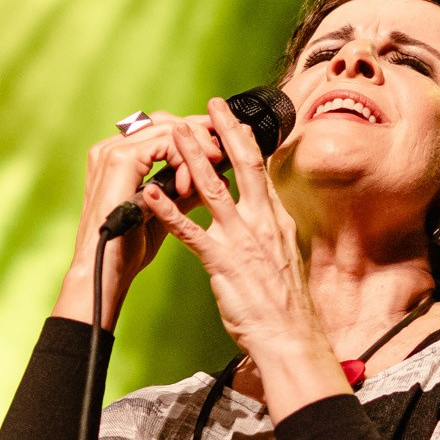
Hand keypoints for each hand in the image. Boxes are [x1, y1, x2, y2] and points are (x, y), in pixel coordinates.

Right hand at [53, 110, 221, 326]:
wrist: (106, 272)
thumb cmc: (129, 247)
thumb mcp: (164, 212)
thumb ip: (185, 191)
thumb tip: (218, 179)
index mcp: (118, 156)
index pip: (160, 128)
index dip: (194, 133)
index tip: (220, 146)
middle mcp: (111, 148)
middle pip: (163, 121)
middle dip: (199, 132)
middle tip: (224, 148)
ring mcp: (112, 152)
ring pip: (165, 128)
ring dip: (195, 146)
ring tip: (215, 163)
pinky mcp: (119, 161)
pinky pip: (161, 145)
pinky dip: (182, 158)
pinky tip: (191, 181)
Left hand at [137, 97, 351, 419]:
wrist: (290, 335)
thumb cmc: (284, 303)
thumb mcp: (283, 255)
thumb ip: (269, 229)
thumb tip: (263, 212)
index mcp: (275, 217)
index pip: (261, 168)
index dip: (245, 139)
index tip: (232, 117)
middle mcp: (261, 221)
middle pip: (244, 164)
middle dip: (225, 130)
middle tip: (211, 104)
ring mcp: (242, 239)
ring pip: (214, 187)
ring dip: (192, 156)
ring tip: (174, 133)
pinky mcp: (223, 261)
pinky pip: (190, 231)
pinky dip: (167, 211)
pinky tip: (149, 195)